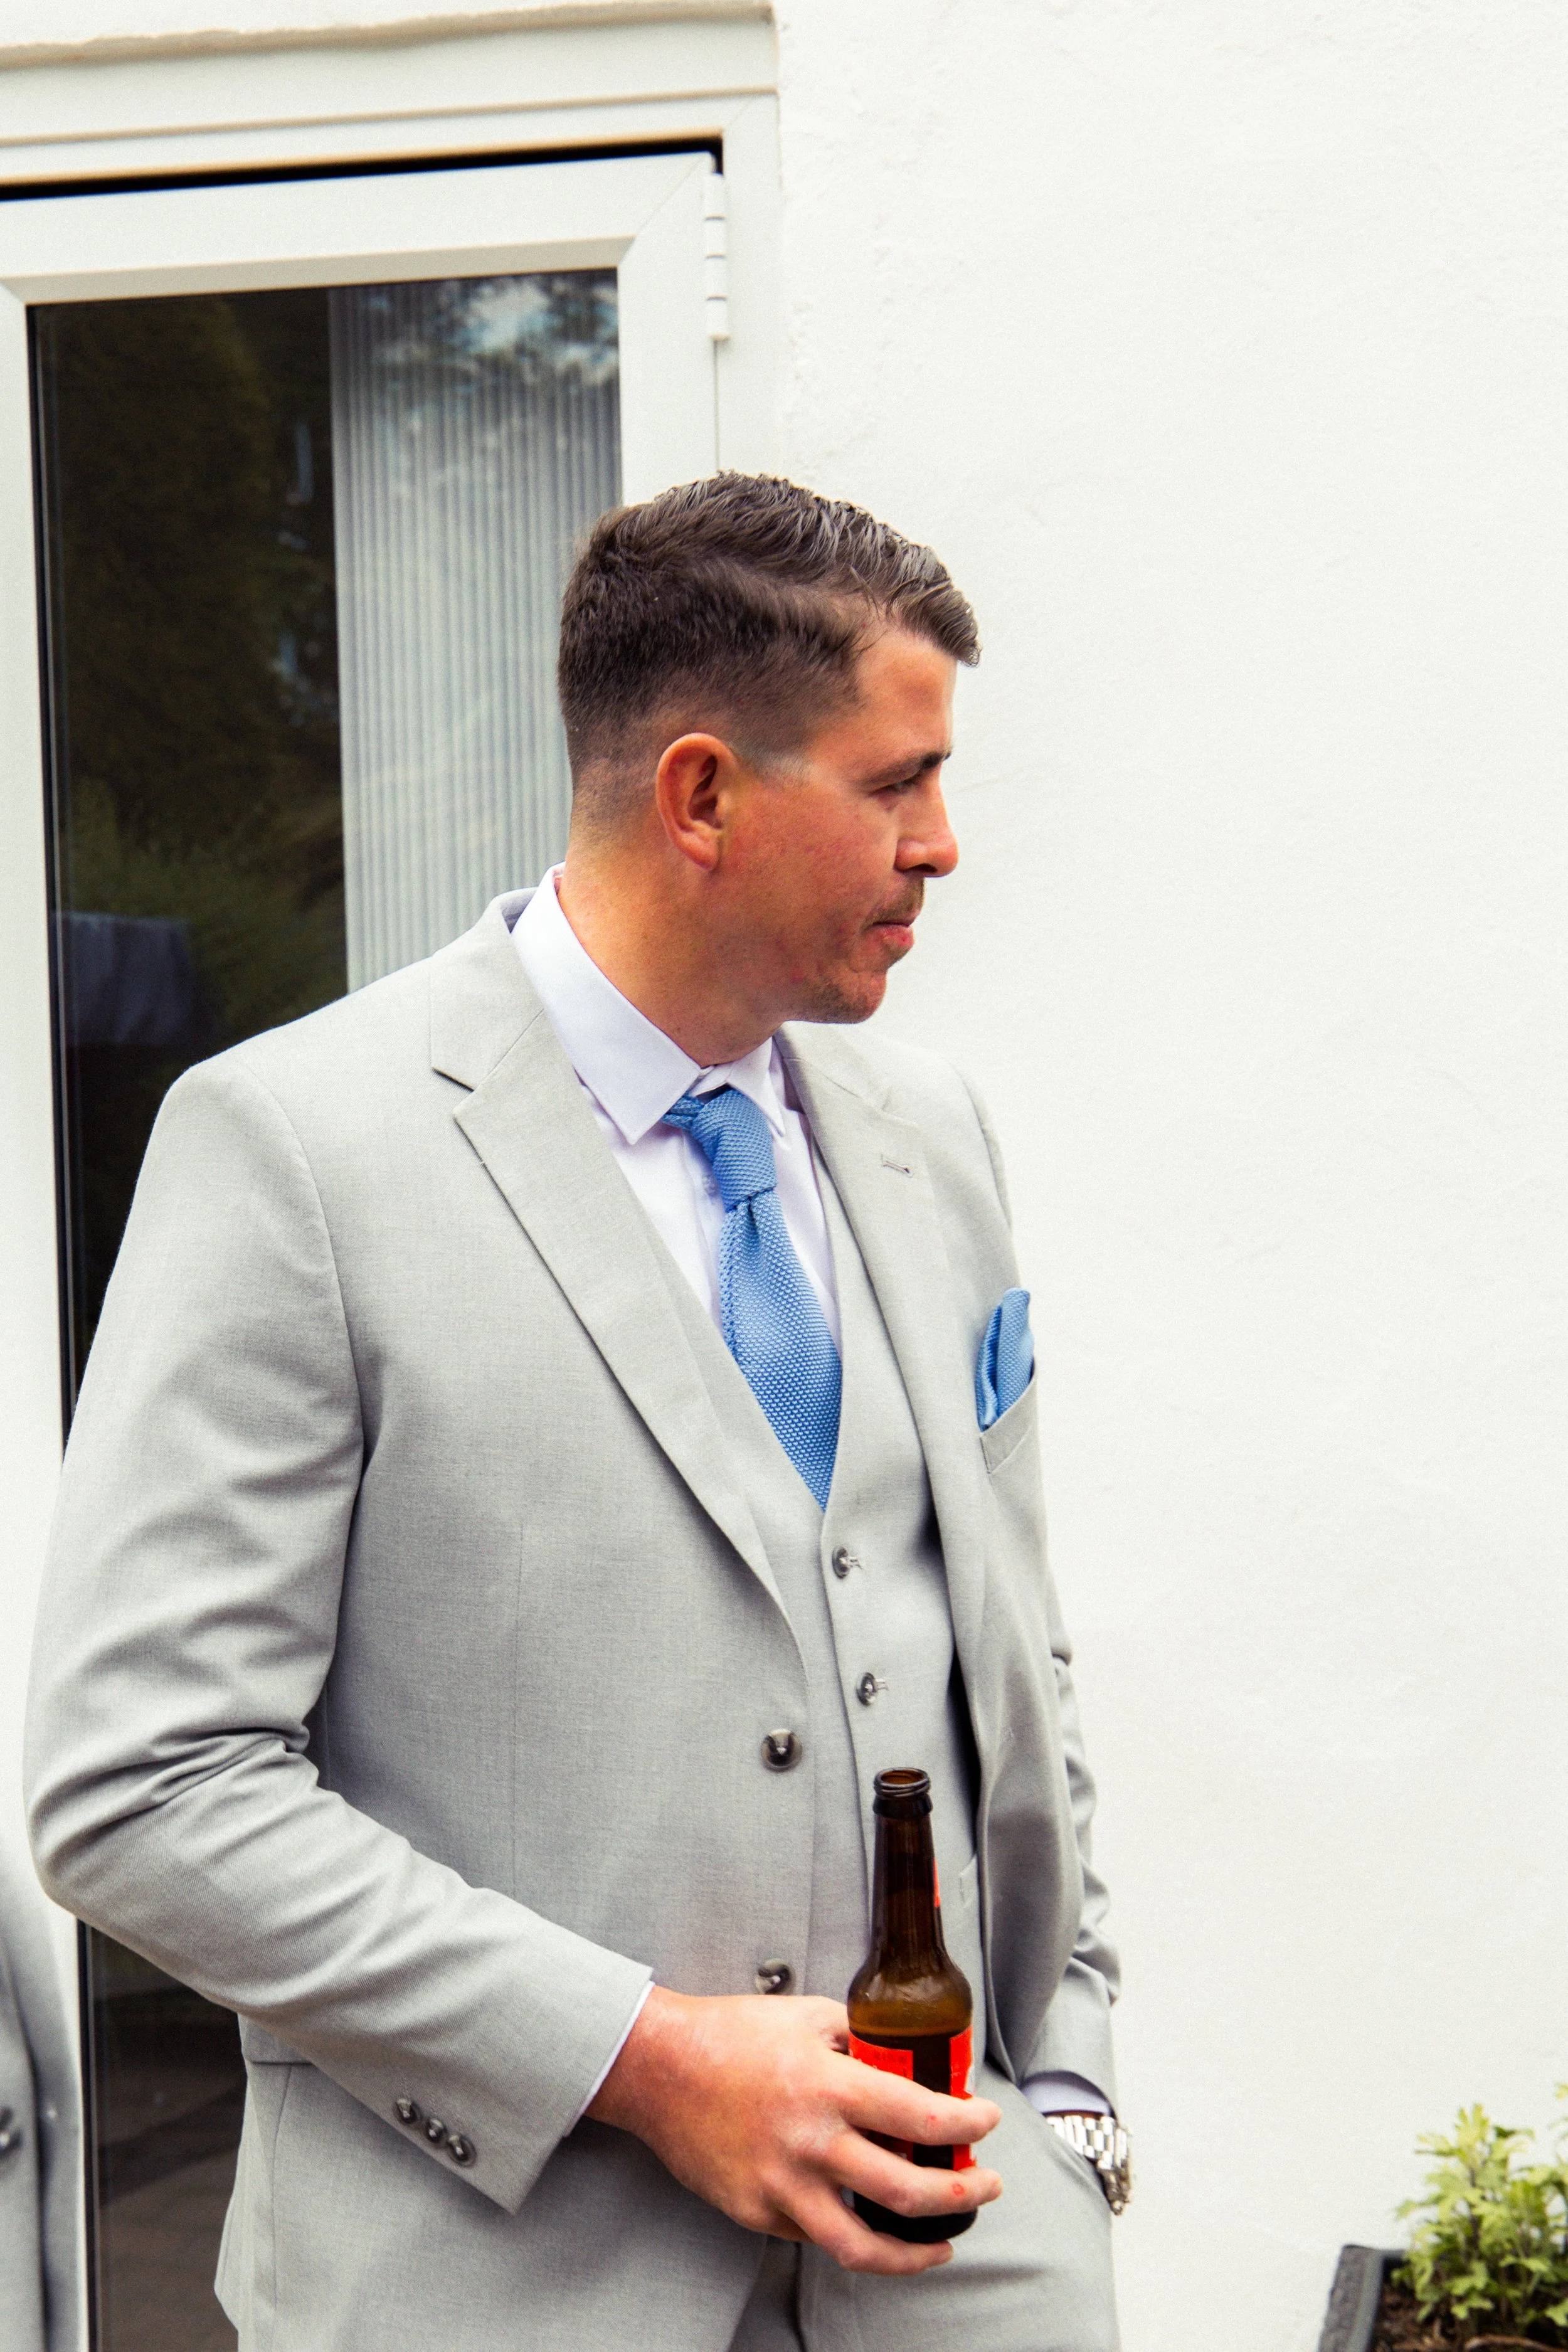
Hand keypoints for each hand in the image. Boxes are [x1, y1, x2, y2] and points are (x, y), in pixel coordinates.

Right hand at [587, 1987, 1001, 2274]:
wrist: (658, 2068)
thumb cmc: (730, 2035)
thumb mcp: (807, 2016)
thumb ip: (857, 2039)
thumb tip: (903, 2059)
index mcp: (828, 2085)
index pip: (922, 2117)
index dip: (968, 2126)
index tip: (986, 2123)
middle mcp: (810, 2142)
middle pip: (908, 2192)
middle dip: (963, 2195)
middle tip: (986, 2186)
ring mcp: (781, 2186)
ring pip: (863, 2245)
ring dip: (916, 2251)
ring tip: (941, 2244)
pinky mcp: (756, 2212)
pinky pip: (814, 2236)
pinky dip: (850, 2234)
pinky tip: (867, 2222)